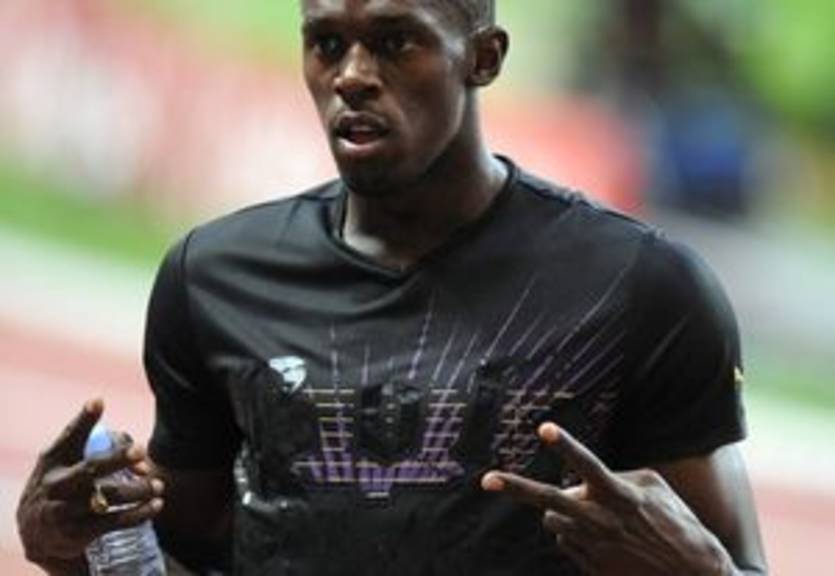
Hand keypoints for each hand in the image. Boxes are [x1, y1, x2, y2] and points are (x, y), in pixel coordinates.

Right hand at [16, 399, 164, 574]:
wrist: (36, 532)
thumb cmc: (63, 483)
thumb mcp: (65, 462)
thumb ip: (100, 444)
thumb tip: (141, 455)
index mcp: (54, 460)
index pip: (70, 437)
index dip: (84, 419)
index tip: (98, 401)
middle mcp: (57, 484)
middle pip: (90, 469)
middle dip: (116, 458)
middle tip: (141, 450)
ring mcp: (66, 510)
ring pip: (109, 497)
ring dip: (139, 490)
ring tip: (158, 485)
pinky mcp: (78, 532)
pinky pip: (115, 521)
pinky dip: (139, 513)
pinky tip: (156, 505)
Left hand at [481, 423, 735, 575]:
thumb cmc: (677, 524)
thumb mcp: (654, 488)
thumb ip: (615, 476)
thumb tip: (579, 484)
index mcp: (621, 496)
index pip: (588, 465)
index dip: (566, 446)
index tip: (545, 428)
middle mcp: (602, 522)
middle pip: (549, 501)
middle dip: (516, 488)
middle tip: (486, 479)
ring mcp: (594, 548)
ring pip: (554, 521)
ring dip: (562, 513)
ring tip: (593, 516)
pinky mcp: (590, 567)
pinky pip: (565, 541)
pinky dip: (574, 534)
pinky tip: (604, 539)